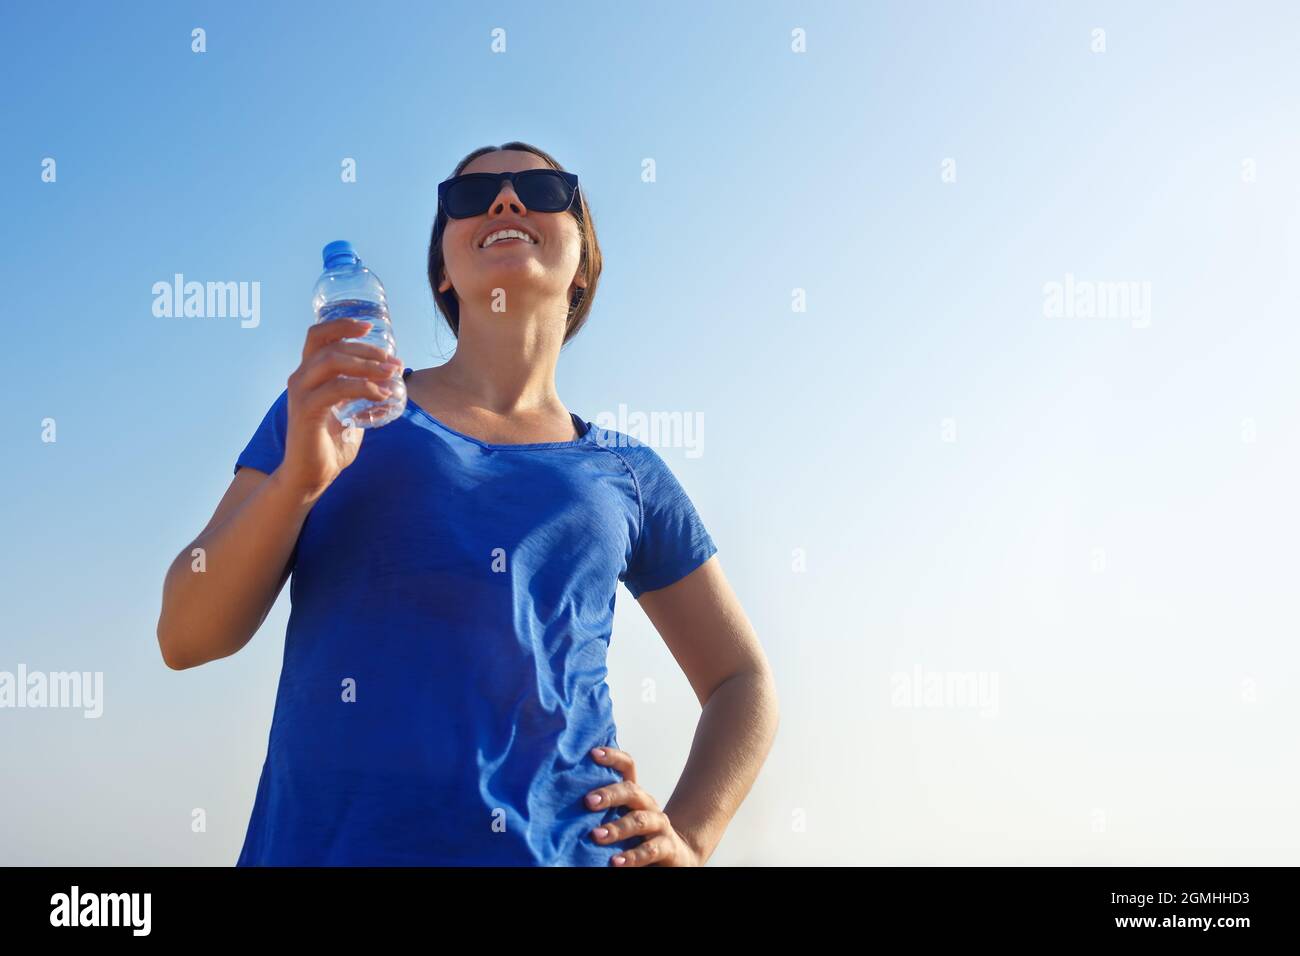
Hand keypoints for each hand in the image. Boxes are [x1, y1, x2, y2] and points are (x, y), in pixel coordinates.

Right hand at [279, 317, 402, 500]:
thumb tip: (389, 379)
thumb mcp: (350, 411)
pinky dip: (362, 387)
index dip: (342, 325)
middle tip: (394, 362)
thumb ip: (362, 394)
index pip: (319, 336)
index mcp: (309, 374)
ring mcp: (301, 393)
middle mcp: (300, 378)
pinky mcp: (306, 411)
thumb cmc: (330, 444)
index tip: (370, 326)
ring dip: (366, 365)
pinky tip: (381, 394)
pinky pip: (336, 389)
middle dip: (367, 350)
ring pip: (332, 361)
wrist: (311, 475)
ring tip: (391, 374)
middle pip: (332, 345)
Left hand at [584, 746, 701, 866]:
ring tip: (597, 835)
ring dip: (618, 828)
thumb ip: (602, 809)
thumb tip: (562, 802)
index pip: (627, 767)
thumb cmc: (637, 836)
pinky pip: (650, 850)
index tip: (593, 754)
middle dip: (609, 795)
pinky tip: (616, 861)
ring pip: (640, 820)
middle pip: (631, 791)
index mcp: (635, 794)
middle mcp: (648, 804)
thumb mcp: (620, 817)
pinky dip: (632, 856)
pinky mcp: (667, 847)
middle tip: (588, 802)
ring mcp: (659, 825)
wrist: (675, 855)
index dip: (613, 757)